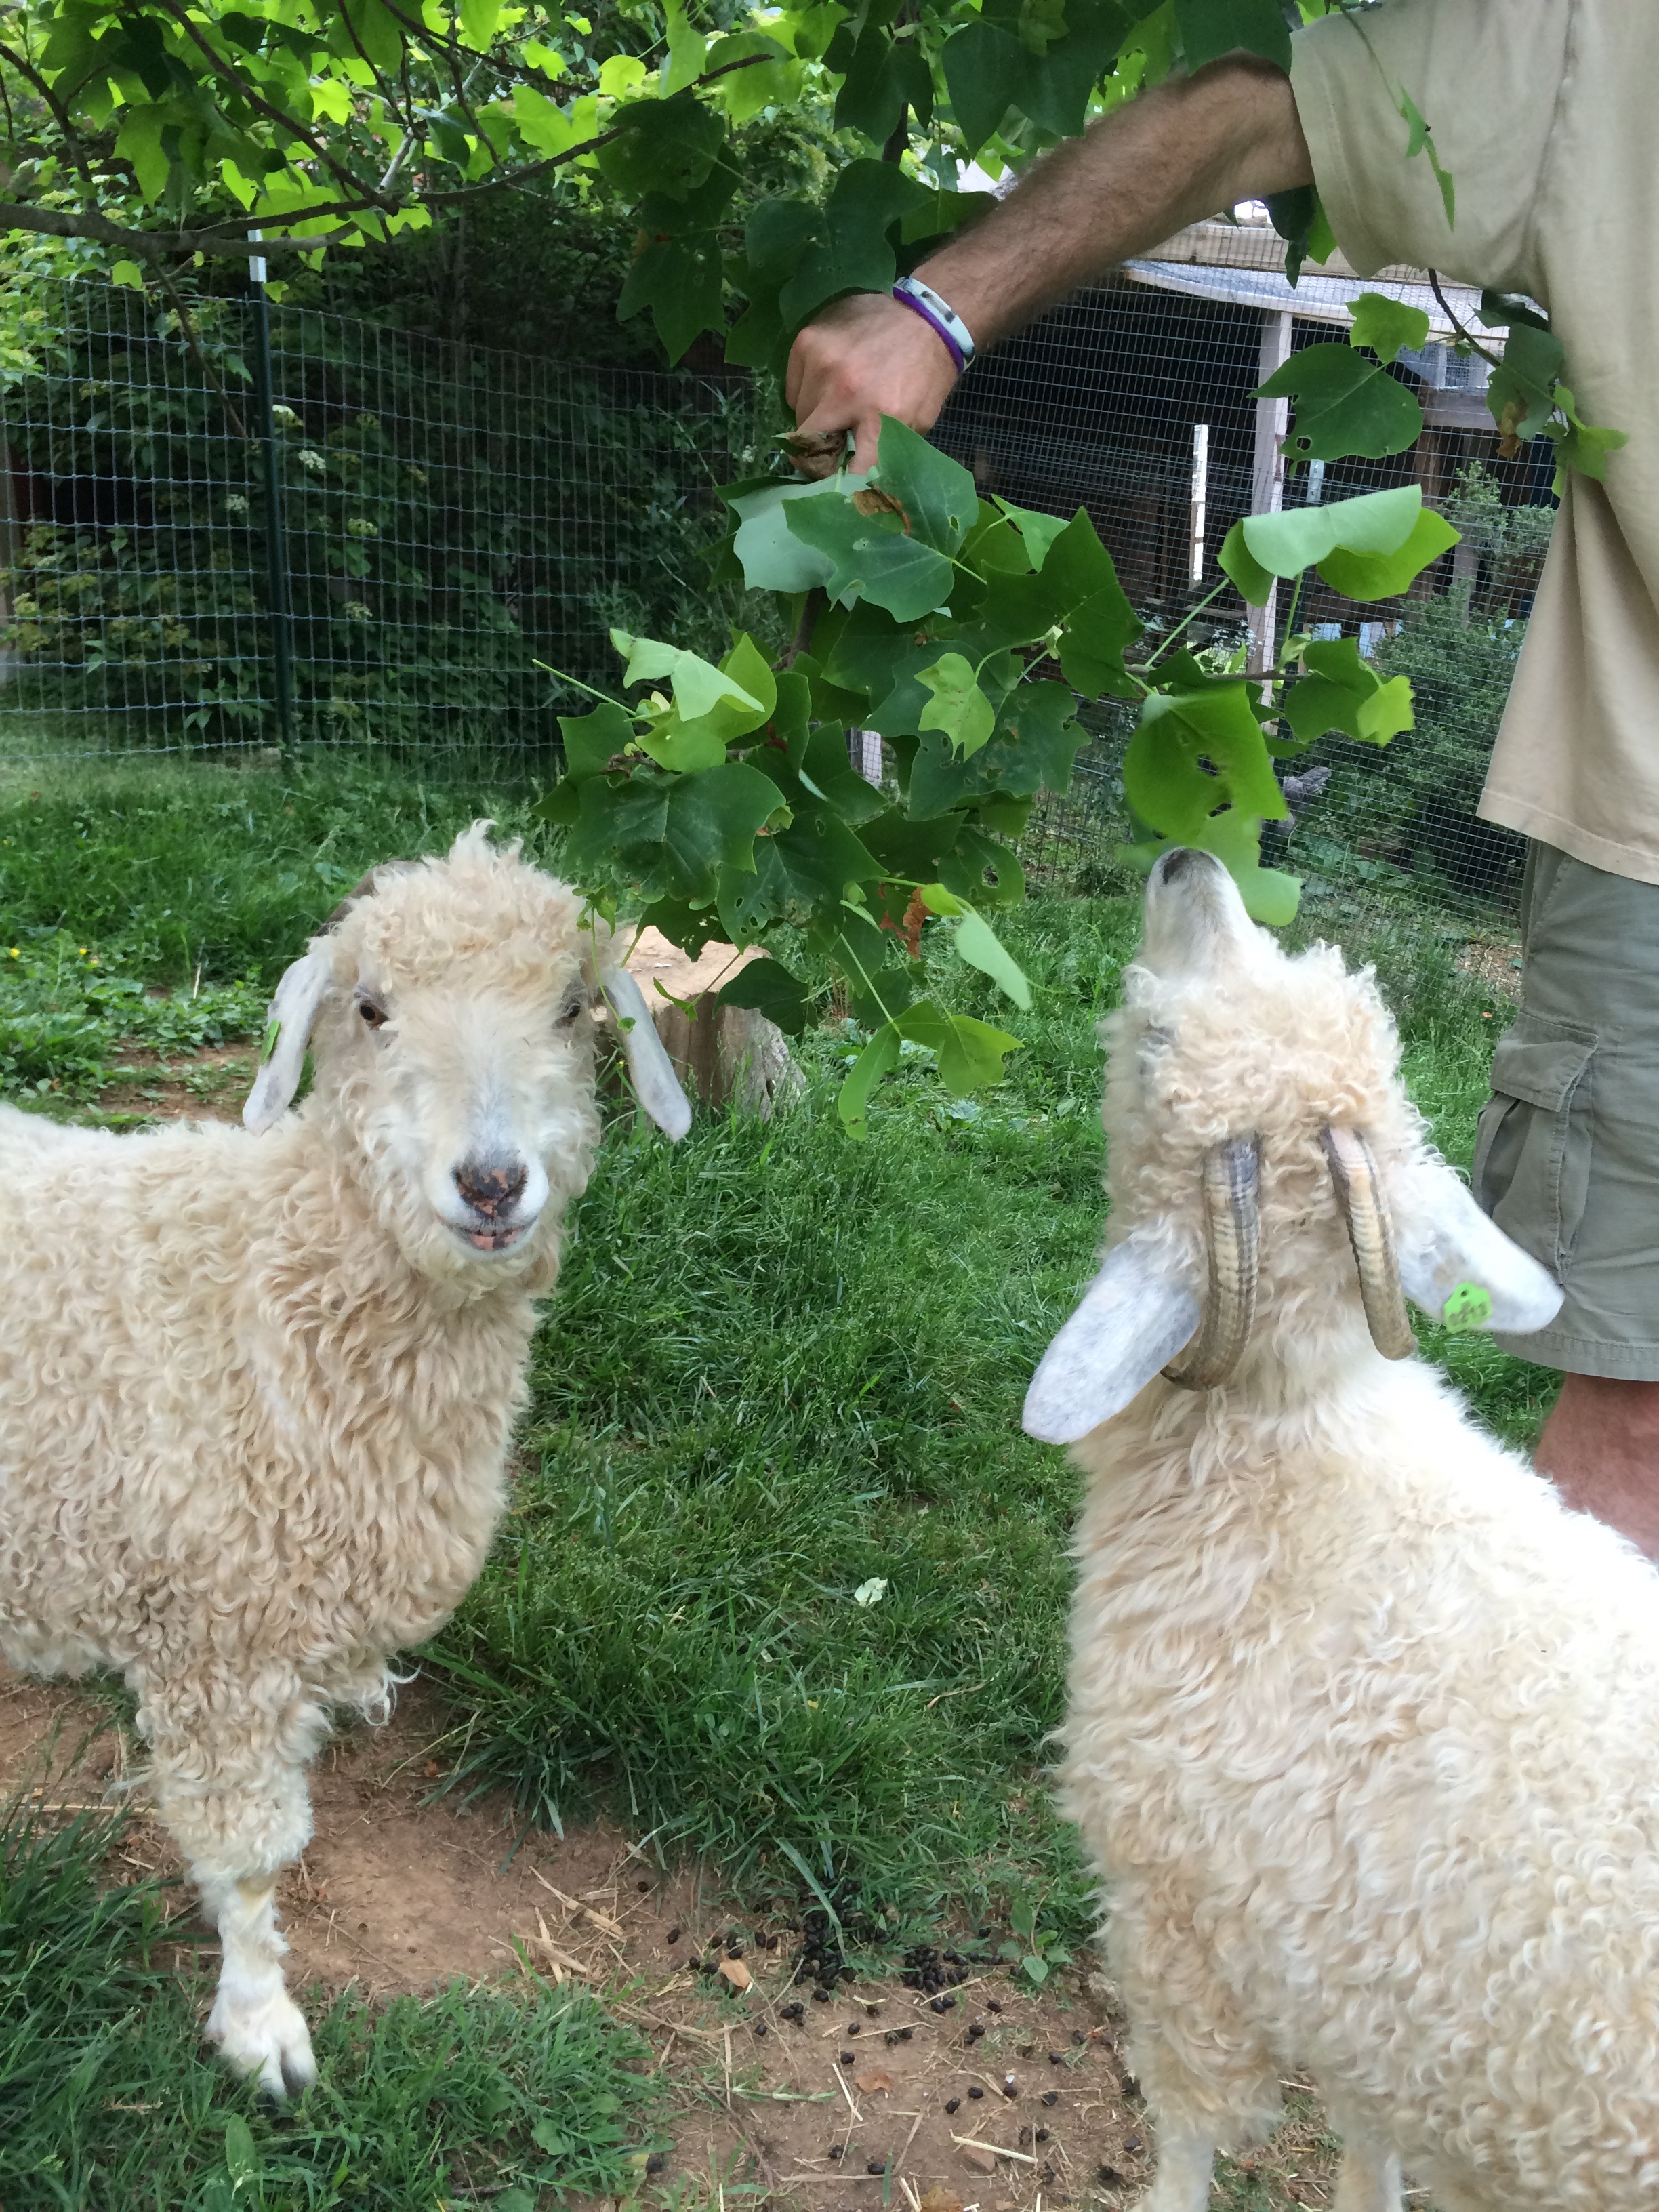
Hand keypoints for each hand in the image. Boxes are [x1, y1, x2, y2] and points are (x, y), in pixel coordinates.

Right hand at [785, 292, 962, 475]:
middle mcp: (845, 390)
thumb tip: (853, 482)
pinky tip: (830, 382)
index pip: (845, 471)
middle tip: (833, 443)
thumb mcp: (917, 424)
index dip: (838, 481)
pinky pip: (793, 387)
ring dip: (815, 417)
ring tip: (837, 405)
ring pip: (799, 413)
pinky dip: (807, 392)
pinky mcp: (806, 341)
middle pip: (809, 442)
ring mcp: (821, 362)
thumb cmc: (924, 377)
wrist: (926, 318)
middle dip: (819, 448)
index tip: (835, 482)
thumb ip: (883, 453)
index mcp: (880, 417)